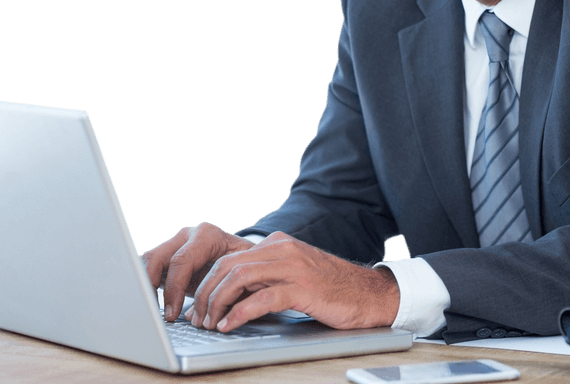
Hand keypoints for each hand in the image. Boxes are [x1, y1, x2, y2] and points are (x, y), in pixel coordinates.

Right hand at [141, 222, 254, 321]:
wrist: (247, 257)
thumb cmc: (247, 266)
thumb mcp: (242, 275)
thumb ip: (224, 291)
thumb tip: (199, 317)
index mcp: (208, 235)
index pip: (182, 260)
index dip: (174, 289)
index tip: (173, 313)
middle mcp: (189, 235)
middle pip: (157, 257)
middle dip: (151, 287)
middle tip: (155, 313)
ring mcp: (176, 243)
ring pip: (148, 261)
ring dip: (146, 287)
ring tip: (151, 311)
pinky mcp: (169, 255)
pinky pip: (150, 268)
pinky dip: (147, 286)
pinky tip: (152, 305)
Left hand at [185, 231, 399, 332]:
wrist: (372, 294)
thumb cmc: (334, 289)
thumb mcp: (294, 275)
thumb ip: (267, 277)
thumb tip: (230, 297)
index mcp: (279, 243)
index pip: (229, 257)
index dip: (207, 283)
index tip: (198, 306)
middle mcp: (283, 249)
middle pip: (228, 265)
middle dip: (206, 293)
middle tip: (197, 318)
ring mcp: (293, 267)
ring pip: (239, 278)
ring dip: (217, 303)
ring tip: (210, 323)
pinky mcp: (303, 288)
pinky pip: (261, 298)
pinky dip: (239, 313)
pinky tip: (230, 325)